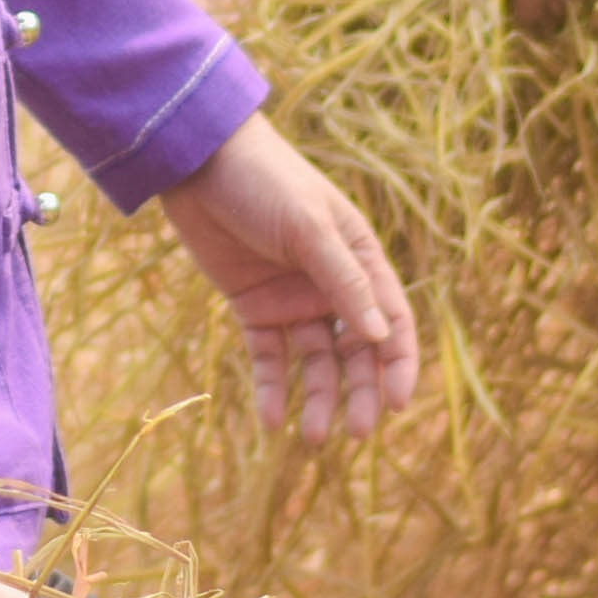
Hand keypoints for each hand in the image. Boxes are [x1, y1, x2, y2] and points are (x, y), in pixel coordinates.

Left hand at [157, 112, 421, 441]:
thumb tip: (379, 335)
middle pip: (356, 352)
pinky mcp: (253, 306)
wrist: (197, 160)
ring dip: (318, 398)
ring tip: (311, 436)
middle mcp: (331, 284)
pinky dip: (272, 387)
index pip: (391, 320)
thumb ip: (342, 280)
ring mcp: (291, 297)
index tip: (398, 404)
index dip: (399, 364)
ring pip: (315, 362)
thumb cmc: (265, 180)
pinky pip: (269, 356)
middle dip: (362, 393)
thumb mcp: (308, 227)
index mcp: (360, 258)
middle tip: (359, 434)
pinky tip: (272, 419)